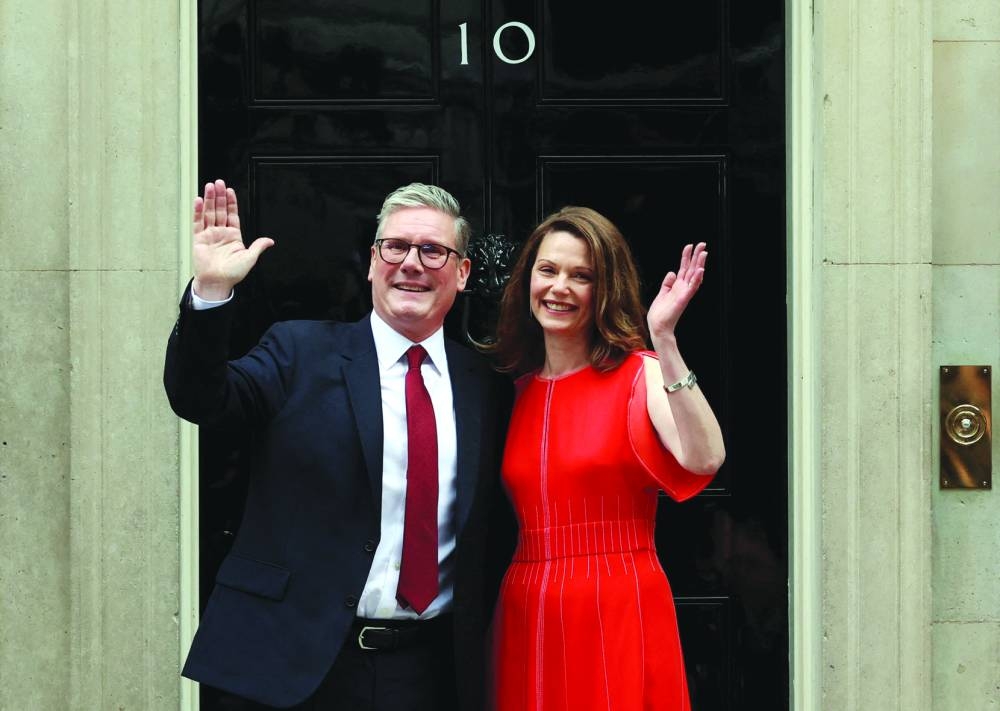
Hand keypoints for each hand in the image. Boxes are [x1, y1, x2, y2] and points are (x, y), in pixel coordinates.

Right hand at [191, 179, 273, 299]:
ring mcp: (210, 234)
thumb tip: (269, 241)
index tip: (230, 191)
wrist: (217, 282)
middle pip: (220, 210)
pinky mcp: (199, 239)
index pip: (232, 214)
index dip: (231, 202)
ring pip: (209, 213)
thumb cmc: (233, 273)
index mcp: (234, 236)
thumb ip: (258, 247)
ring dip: (209, 200)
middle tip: (219, 183)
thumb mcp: (249, 259)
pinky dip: (198, 211)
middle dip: (219, 196)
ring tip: (209, 187)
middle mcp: (221, 233)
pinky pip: (198, 222)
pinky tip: (199, 201)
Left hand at [647, 242, 706, 341]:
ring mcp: (684, 293)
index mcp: (677, 286)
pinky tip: (700, 270)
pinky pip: (692, 287)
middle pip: (691, 269)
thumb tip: (672, 272)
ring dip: (700, 264)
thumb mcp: (662, 294)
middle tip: (702, 244)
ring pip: (694, 275)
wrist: (658, 326)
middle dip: (697, 256)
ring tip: (704, 253)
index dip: (686, 257)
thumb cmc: (660, 313)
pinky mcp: (683, 299)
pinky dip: (696, 279)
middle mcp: (683, 288)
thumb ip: (667, 283)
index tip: (689, 246)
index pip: (684, 268)